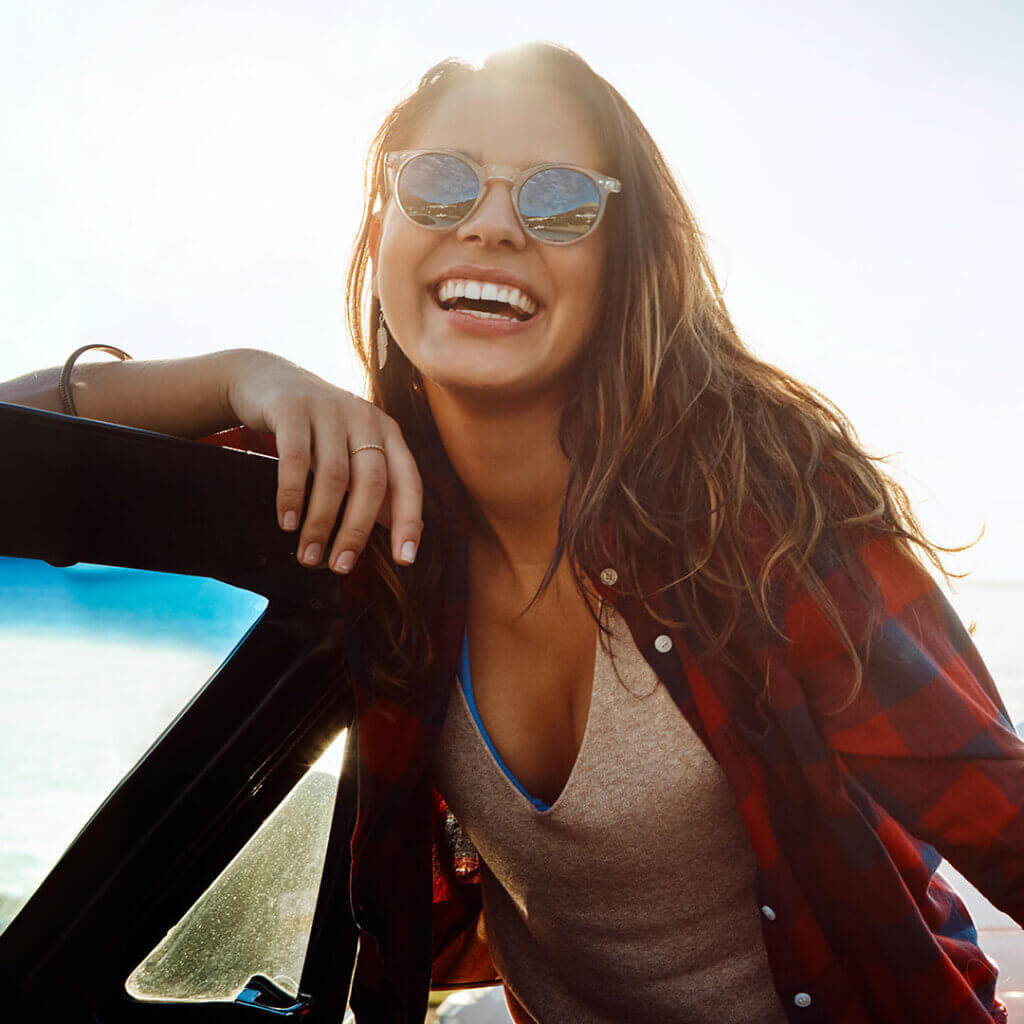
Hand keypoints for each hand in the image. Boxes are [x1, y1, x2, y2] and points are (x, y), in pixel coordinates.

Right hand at [223, 350, 422, 573]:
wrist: (267, 379)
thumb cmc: (317, 428)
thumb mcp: (352, 449)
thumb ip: (375, 484)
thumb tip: (398, 528)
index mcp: (387, 432)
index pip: (409, 481)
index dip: (409, 522)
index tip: (404, 560)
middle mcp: (365, 417)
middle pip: (371, 483)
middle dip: (356, 531)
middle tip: (340, 567)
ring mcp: (330, 409)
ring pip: (333, 476)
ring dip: (320, 523)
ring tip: (308, 556)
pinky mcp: (292, 408)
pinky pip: (295, 459)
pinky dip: (292, 496)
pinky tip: (287, 523)